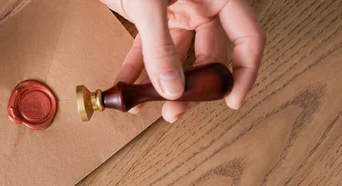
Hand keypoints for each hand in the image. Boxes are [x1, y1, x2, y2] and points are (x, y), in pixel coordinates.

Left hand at [101, 0, 265, 121]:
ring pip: (176, 58)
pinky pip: (148, 50)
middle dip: (193, 86)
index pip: (248, 37)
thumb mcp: (151, 2)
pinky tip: (128, 86)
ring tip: (148, 105)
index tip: (232, 100)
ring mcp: (175, 12)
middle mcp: (201, 6)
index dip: (245, 71)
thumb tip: (172, 89)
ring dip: (162, 83)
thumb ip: (161, 47)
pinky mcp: (149, 18)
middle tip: (176, 110)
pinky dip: (138, 69)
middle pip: (209, 55)